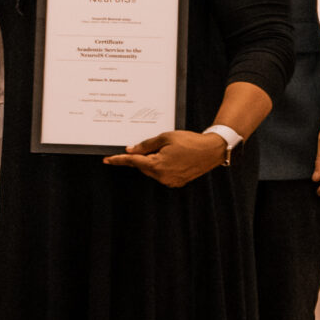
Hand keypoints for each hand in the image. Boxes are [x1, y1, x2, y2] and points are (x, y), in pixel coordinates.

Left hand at [104, 130, 229, 187]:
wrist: (211, 150)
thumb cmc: (190, 142)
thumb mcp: (165, 138)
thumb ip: (145, 145)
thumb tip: (130, 150)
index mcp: (158, 165)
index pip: (133, 161)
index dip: (119, 160)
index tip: (107, 159)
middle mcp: (162, 177)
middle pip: (143, 166)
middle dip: (141, 157)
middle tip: (151, 146)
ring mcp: (170, 181)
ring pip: (152, 170)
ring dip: (152, 161)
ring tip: (168, 150)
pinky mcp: (177, 182)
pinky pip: (162, 174)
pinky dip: (161, 166)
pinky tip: (171, 157)